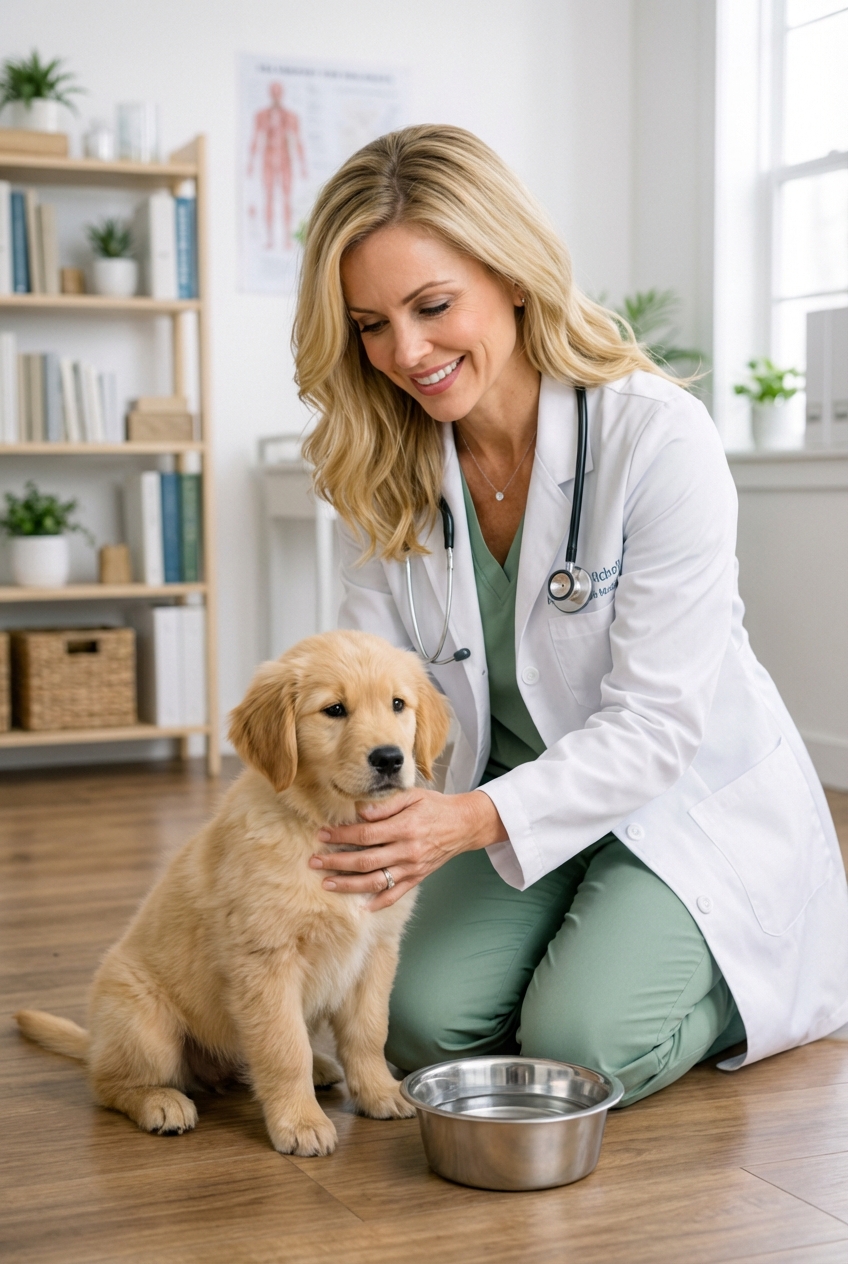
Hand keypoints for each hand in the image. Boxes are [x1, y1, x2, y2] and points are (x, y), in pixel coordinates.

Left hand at [309, 788, 506, 910]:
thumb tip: (359, 813)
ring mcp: (411, 867)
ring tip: (326, 884)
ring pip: (375, 881)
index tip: (322, 834)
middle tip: (314, 861)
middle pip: (364, 860)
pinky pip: (395, 894)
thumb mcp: (412, 795)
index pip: (365, 834)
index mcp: (404, 827)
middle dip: (335, 862)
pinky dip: (378, 903)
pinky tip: (360, 907)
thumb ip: (386, 805)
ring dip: (348, 885)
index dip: (341, 835)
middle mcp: (406, 850)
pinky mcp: (417, 878)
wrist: (463, 824)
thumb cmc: (435, 806)